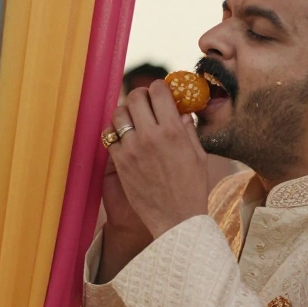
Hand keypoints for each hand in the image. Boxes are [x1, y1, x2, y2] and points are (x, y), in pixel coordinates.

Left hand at [105, 82, 209, 238]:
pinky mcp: (119, 162)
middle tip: (144, 103)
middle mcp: (151, 135)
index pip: (159, 91)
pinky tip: (124, 138)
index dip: (159, 87)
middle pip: (135, 97)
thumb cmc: (192, 188)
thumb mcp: (198, 155)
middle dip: (140, 96)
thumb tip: (181, 112)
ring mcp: (132, 149)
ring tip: (132, 120)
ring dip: (125, 112)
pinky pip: (109, 136)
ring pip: (118, 113)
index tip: (160, 93)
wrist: (176, 219)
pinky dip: (115, 133)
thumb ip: (187, 129)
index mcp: (173, 130)